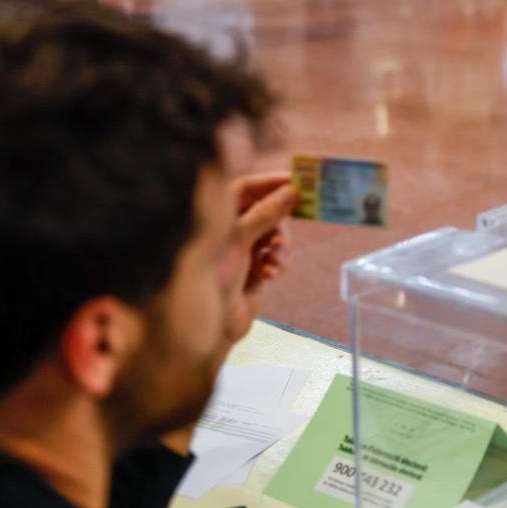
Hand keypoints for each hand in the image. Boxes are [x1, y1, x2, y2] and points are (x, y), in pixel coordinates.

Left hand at [223, 173, 297, 343]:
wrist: (206, 325)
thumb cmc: (210, 277)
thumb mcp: (238, 239)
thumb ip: (266, 213)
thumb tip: (291, 192)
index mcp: (216, 215)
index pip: (246, 187)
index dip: (271, 183)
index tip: (296, 182)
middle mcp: (228, 229)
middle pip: (266, 211)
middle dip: (281, 222)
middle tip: (300, 219)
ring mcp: (241, 249)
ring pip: (275, 235)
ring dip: (281, 247)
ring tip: (275, 261)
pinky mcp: (253, 269)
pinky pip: (275, 257)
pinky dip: (277, 264)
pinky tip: (270, 275)